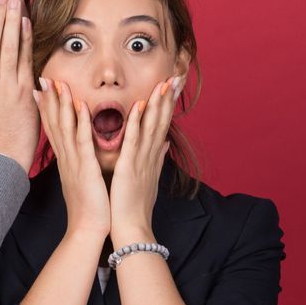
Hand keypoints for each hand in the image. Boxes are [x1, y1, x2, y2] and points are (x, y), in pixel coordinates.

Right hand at [35, 78, 110, 239]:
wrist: (87, 229)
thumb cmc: (89, 207)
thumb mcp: (82, 181)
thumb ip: (82, 164)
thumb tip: (82, 154)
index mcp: (66, 161)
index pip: (53, 129)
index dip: (46, 108)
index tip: (40, 89)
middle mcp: (65, 158)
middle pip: (54, 123)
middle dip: (49, 100)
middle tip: (43, 78)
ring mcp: (74, 162)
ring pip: (65, 127)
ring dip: (62, 104)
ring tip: (58, 83)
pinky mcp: (86, 168)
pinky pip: (83, 141)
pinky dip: (81, 122)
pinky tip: (80, 105)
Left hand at [108, 75, 183, 245]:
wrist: (132, 228)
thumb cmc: (136, 206)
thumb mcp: (149, 178)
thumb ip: (156, 158)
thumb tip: (163, 143)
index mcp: (153, 157)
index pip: (163, 125)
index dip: (169, 104)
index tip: (173, 86)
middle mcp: (151, 155)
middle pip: (162, 121)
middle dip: (169, 98)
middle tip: (176, 76)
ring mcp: (142, 160)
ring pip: (151, 126)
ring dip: (157, 104)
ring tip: (163, 83)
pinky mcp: (129, 167)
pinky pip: (133, 140)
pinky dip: (136, 122)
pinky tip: (139, 105)